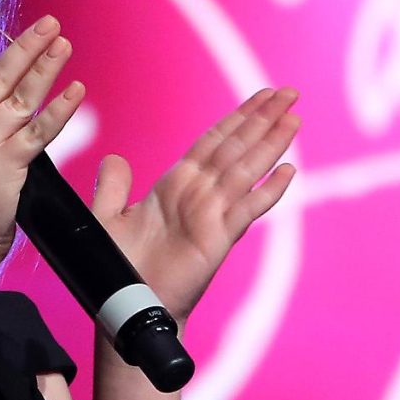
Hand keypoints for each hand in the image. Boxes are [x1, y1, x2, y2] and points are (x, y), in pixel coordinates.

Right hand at [0, 14, 85, 275]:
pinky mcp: (2, 167)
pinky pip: (38, 131)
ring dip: (46, 68)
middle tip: (50, 23)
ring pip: (19, 99)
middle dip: (25, 47)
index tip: (26, 46)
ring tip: (64, 44)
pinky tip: (74, 91)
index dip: (2, 62)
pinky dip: (59, 109)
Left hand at [90, 86, 300, 323]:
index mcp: (176, 185)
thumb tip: (114, 159)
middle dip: (262, 119)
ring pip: (246, 171)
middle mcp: (199, 196)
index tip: (263, 95)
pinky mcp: (217, 239)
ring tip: (295, 119)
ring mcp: (211, 216)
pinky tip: (288, 172)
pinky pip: (247, 210)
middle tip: (290, 92)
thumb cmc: (115, 270)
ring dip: (271, 144)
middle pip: (236, 147)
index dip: (238, 117)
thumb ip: (112, 187)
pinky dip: (268, 192)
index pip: (214, 141)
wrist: (124, 307)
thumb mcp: (105, 219)